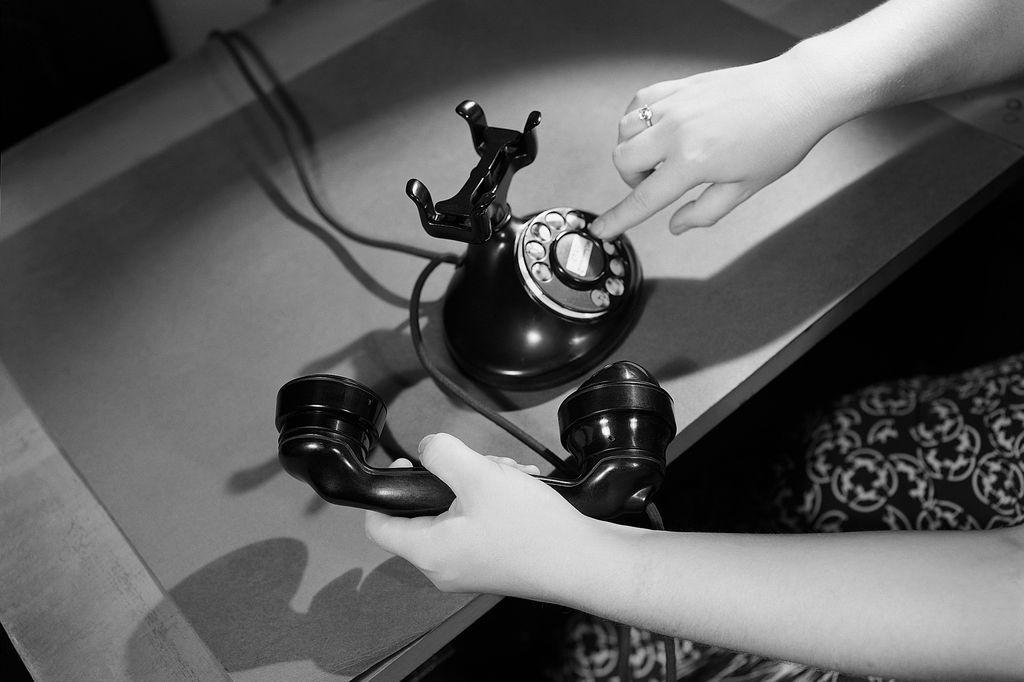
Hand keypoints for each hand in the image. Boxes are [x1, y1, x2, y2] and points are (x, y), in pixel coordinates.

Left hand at [364, 433, 595, 597]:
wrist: (584, 562)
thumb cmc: (533, 530)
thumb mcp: (480, 475)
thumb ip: (443, 454)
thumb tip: (428, 447)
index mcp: (429, 552)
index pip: (377, 526)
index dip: (387, 490)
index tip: (409, 465)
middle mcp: (443, 568)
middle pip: (424, 513)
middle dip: (452, 478)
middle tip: (478, 466)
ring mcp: (469, 569)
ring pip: (456, 514)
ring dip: (479, 485)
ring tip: (508, 476)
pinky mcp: (493, 565)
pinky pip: (478, 526)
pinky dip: (495, 502)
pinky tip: (520, 488)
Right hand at [590, 53, 841, 237]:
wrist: (798, 92)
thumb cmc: (780, 139)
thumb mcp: (745, 188)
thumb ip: (705, 211)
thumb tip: (676, 225)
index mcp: (694, 162)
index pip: (643, 198)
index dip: (618, 219)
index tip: (600, 229)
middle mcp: (677, 130)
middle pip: (622, 159)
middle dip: (631, 178)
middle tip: (657, 182)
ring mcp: (676, 104)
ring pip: (625, 130)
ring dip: (633, 149)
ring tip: (661, 155)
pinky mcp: (680, 86)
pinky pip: (638, 102)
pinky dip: (638, 119)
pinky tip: (658, 129)